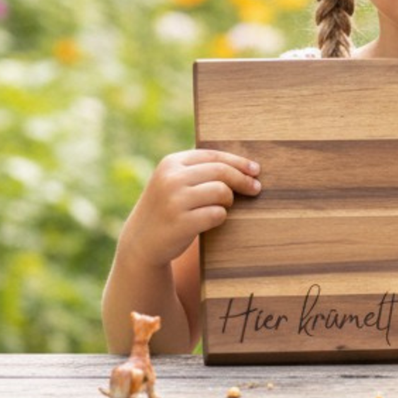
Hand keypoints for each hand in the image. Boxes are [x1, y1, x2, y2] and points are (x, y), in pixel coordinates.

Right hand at [120, 149, 261, 266]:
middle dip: (242, 180)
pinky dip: (220, 217)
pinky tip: (211, 221)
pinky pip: (217, 214)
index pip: (213, 156)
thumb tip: (245, 164)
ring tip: (222, 207)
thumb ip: (200, 170)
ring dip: (228, 201)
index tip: (255, 170)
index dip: (238, 162)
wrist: (141, 241)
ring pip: (221, 192)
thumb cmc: (168, 208)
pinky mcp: (181, 222)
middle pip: (221, 172)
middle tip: (256, 189)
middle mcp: (170, 179)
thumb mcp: (174, 182)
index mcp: (170, 163)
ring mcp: (174, 200)